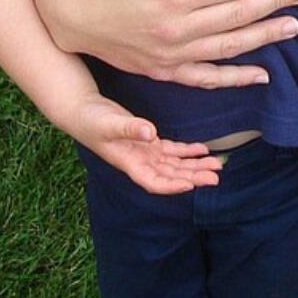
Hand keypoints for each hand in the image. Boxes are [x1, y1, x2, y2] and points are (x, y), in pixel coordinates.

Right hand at [30, 0, 297, 88]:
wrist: (65, 15)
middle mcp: (176, 28)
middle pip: (238, 16)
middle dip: (274, 1)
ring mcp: (171, 54)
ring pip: (230, 48)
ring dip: (265, 37)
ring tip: (294, 25)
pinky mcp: (164, 71)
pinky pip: (206, 79)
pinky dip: (236, 78)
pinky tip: (263, 74)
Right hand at [74, 96, 223, 194]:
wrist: (81, 111)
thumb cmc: (90, 120)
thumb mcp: (109, 123)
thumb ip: (129, 128)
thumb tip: (150, 133)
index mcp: (129, 163)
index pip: (154, 182)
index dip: (172, 186)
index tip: (191, 185)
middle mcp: (139, 162)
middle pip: (171, 176)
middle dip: (193, 177)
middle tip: (216, 177)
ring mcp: (144, 153)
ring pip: (175, 164)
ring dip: (195, 165)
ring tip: (216, 165)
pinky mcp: (147, 141)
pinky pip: (171, 151)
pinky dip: (187, 151)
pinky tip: (202, 150)